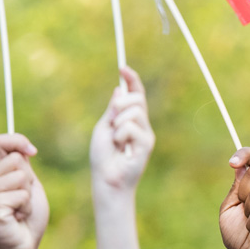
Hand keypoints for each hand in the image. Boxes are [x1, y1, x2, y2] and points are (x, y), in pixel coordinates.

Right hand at [0, 135, 47, 248]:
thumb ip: (23, 167)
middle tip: (22, 201)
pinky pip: (20, 195)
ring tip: (19, 211)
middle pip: (16, 159)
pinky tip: (16, 218)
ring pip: (21, 177)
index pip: (0, 141)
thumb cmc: (27, 219)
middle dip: (28, 180)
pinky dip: (25, 208)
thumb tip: (25, 148)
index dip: (19, 141)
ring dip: (28, 197)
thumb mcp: (29, 187)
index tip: (32, 153)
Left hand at [88, 67, 153, 194]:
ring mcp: (145, 134)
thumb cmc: (102, 157)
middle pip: (137, 98)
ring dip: (117, 124)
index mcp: (130, 119)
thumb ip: (112, 110)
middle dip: (121, 103)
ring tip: (115, 141)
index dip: (132, 80)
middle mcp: (141, 125)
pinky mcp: (147, 143)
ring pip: (133, 111)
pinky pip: (130, 127)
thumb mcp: (103, 128)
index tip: (123, 67)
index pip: (136, 94)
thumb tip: (119, 88)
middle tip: (111, 121)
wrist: (106, 180)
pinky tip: (121, 148)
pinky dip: (120, 135)